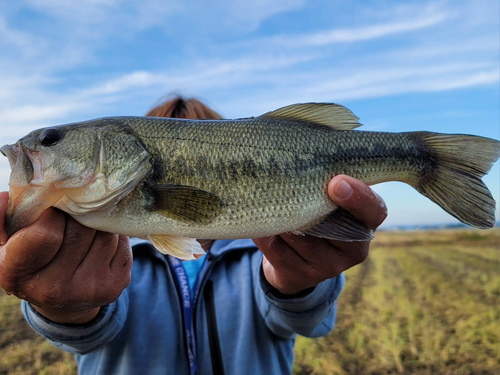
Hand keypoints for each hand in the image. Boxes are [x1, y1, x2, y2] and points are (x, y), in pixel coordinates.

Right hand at [0, 192, 131, 323]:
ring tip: (86, 225)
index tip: (52, 211)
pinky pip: (121, 243)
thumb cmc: (32, 260)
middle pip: (80, 229)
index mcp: (19, 275)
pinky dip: (113, 234)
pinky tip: (100, 239)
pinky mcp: (116, 285)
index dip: (52, 214)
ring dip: (97, 222)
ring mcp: (89, 289)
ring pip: (104, 233)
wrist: (62, 301)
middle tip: (73, 213)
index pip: (46, 233)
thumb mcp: (6, 242)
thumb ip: (1, 218)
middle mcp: (55, 288)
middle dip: (78, 215)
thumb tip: (7, 196)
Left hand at [254, 175, 386, 295]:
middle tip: (289, 186)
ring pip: (299, 237)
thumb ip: (326, 186)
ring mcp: (326, 267)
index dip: (359, 198)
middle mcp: (352, 250)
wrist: (294, 261)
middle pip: (331, 226)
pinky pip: (276, 249)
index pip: (374, 211)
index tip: (337, 183)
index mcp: (366, 224)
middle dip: (307, 205)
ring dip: (281, 217)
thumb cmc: (316, 216)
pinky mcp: (299, 277)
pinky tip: (258, 220)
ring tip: (268, 199)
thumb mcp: (329, 202)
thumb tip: (300, 163)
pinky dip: (264, 232)